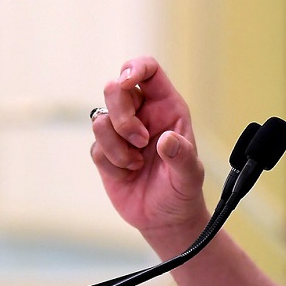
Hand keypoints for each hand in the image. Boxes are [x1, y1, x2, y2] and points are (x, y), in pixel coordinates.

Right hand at [90, 56, 206, 242]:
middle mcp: (143, 114)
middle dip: (122, 116)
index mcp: (167, 107)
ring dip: (116, 145)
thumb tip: (166, 139)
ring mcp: (121, 132)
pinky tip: (128, 174)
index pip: (148, 70)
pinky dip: (111, 163)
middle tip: (141, 141)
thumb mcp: (190, 176)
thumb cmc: (183, 190)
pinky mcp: (105, 152)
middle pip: (115, 88)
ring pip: (100, 119)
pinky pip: (96, 147)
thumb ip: (183, 157)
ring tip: (137, 163)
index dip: (134, 68)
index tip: (127, 82)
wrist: (165, 218)